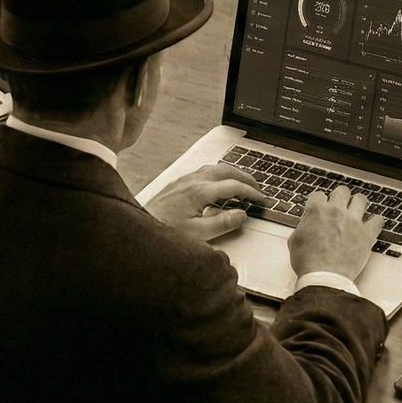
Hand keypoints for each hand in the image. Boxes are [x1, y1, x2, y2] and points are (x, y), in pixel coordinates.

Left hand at [147, 163, 265, 240]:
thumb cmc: (165, 232)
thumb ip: (223, 223)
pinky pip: (203, 172)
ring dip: (231, 174)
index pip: (234, 186)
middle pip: (226, 170)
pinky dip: (217, 175)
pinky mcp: (177, 184)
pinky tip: (218, 186)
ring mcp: (184, 180)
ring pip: (214, 168)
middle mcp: (192, 181)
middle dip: (245, 177)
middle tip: (256, 187)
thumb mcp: (199, 234)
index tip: (261, 199)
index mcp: (200, 191)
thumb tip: (241, 215)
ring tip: (241, 184)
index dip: (251, 192)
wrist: (139, 228)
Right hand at [287, 185, 381, 281]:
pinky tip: (371, 225)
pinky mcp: (367, 235)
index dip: (319, 202)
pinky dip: (375, 221)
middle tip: (340, 205)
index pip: (319, 195)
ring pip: (361, 199)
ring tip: (356, 211)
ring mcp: (354, 222)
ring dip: (357, 204)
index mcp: (318, 211)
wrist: (324, 277)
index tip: (321, 208)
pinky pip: (378, 220)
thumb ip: (302, 227)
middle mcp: (337, 212)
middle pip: (342, 191)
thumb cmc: (308, 263)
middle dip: (340, 197)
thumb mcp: (294, 241)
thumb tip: (306, 225)